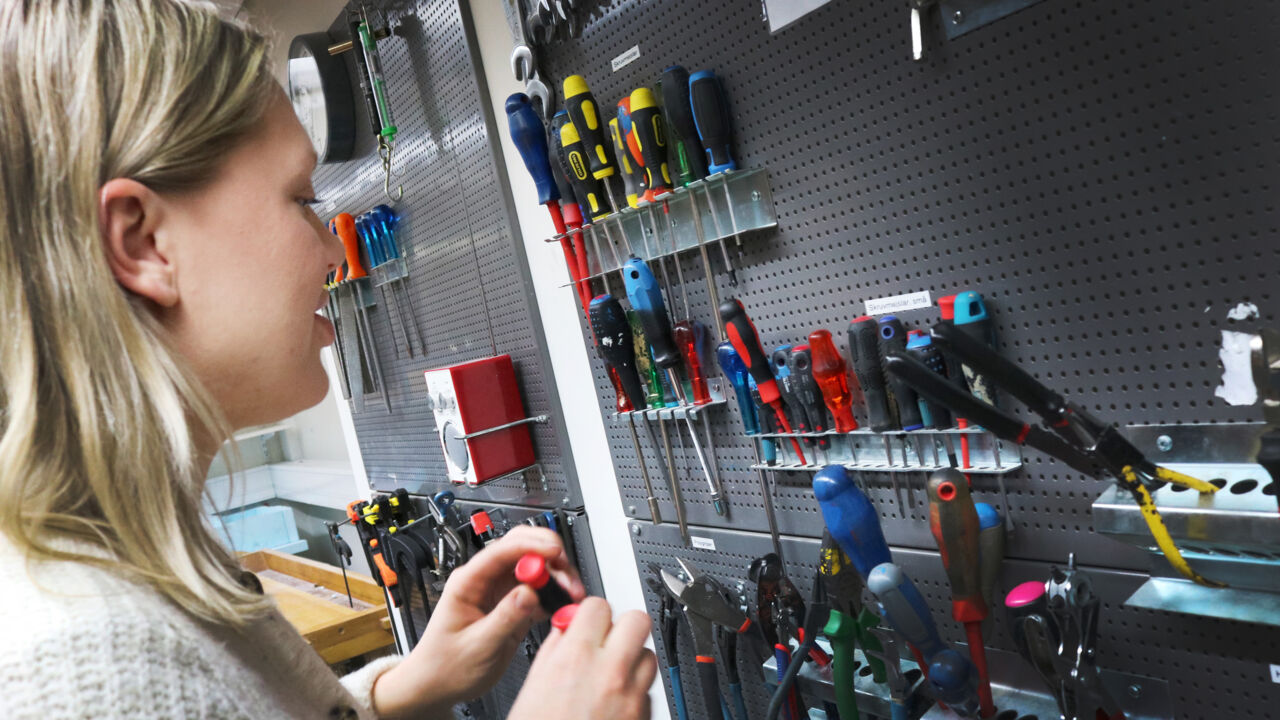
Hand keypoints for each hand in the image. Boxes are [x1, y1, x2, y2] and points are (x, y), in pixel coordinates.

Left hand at [371, 526, 584, 718]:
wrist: (438, 685)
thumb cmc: (445, 667)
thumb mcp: (477, 646)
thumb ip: (505, 619)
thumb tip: (530, 593)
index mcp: (468, 582)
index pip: (501, 550)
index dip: (532, 546)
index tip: (556, 552)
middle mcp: (485, 581)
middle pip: (522, 549)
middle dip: (549, 555)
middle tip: (568, 575)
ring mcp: (500, 592)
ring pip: (535, 568)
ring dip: (556, 576)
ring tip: (572, 593)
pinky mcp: (513, 606)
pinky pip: (539, 591)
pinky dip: (554, 594)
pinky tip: (563, 605)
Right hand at [507, 598, 656, 719]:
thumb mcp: (533, 687)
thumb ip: (554, 650)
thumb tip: (566, 628)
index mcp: (576, 659)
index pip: (599, 606)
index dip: (591, 613)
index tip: (587, 622)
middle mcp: (610, 673)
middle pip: (637, 620)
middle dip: (622, 627)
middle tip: (608, 640)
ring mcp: (632, 697)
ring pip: (648, 655)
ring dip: (632, 659)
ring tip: (611, 676)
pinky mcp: (645, 717)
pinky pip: (649, 690)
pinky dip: (635, 691)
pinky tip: (614, 704)